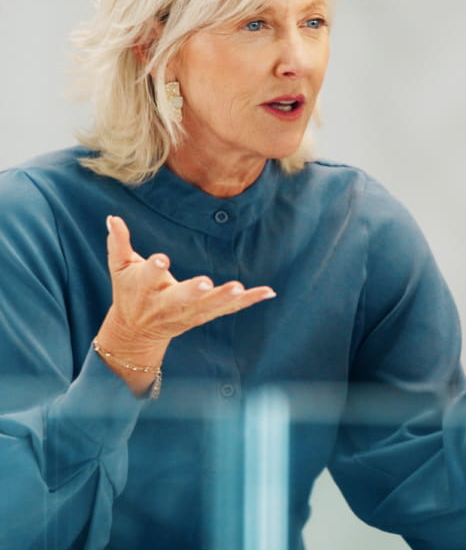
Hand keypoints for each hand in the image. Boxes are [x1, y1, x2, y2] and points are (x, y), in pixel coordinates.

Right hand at [96, 214, 275, 394]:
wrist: (135, 331)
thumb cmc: (129, 292)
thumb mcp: (119, 268)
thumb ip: (118, 243)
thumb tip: (113, 218)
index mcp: (143, 289)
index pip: (147, 278)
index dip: (153, 269)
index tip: (161, 261)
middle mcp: (166, 304)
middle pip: (180, 298)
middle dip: (193, 292)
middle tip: (206, 283)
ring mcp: (187, 312)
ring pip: (208, 307)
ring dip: (225, 298)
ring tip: (241, 288)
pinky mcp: (204, 316)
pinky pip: (229, 310)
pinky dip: (249, 301)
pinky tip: (268, 292)